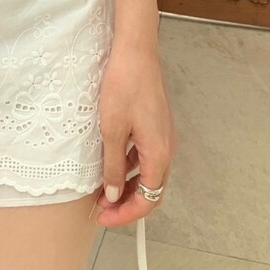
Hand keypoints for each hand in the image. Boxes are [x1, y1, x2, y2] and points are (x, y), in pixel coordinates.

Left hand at [94, 40, 175, 227]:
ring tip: (102, 190)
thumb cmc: (124, 85)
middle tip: (102, 209)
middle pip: (151, 190)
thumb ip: (112, 165)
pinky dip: (129, 167)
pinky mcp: (155, 125)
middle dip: (127, 204)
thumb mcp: (111, 128)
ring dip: (127, 185)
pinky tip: (110, 164)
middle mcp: (166, 148)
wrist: (135, 52)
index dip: (126, 214)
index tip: (105, 218)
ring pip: (147, 174)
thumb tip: (112, 193)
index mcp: (159, 154)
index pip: (148, 200)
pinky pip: (145, 156)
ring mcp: (162, 136)